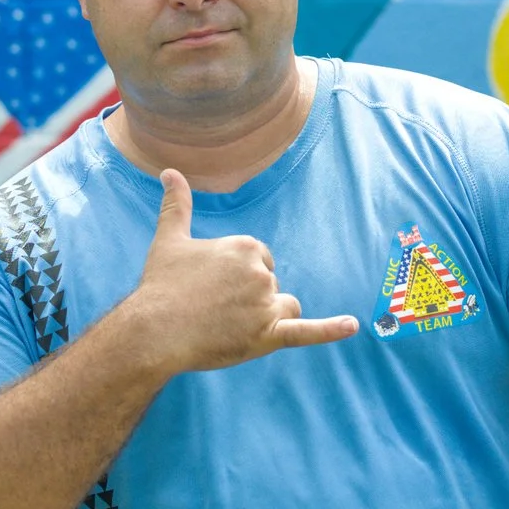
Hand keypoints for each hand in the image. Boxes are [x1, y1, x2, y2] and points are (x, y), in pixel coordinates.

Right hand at [119, 170, 356, 376]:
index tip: (214, 287)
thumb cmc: (161, 285)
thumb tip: (169, 171)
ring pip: (284, 308)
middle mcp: (261, 272)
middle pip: (271, 284)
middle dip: (250, 298)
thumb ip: (177, 204)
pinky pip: (308, 332)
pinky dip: (332, 330)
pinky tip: (354, 326)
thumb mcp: (169, 239)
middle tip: (214, 309)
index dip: (240, 276)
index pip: (261, 259)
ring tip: (230, 326)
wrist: (154, 331)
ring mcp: (266, 304)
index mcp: (245, 246)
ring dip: (267, 317)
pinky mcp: (269, 336)